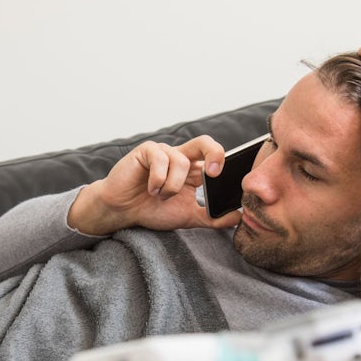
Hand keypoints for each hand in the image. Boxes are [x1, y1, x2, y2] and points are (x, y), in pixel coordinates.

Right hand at [68, 136, 242, 234]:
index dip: (223, 163)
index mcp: (191, 170)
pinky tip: (151, 189)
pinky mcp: (146, 151)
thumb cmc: (151, 210)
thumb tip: (238, 218)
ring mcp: (162, 152)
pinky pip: (160, 159)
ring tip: (160, 196)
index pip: (213, 157)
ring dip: (173, 186)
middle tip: (214, 173)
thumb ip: (211, 218)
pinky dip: (159, 179)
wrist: (122, 212)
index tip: (224, 180)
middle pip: (204, 142)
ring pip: (181, 161)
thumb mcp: (187, 217)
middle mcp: (179, 157)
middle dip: (214, 153)